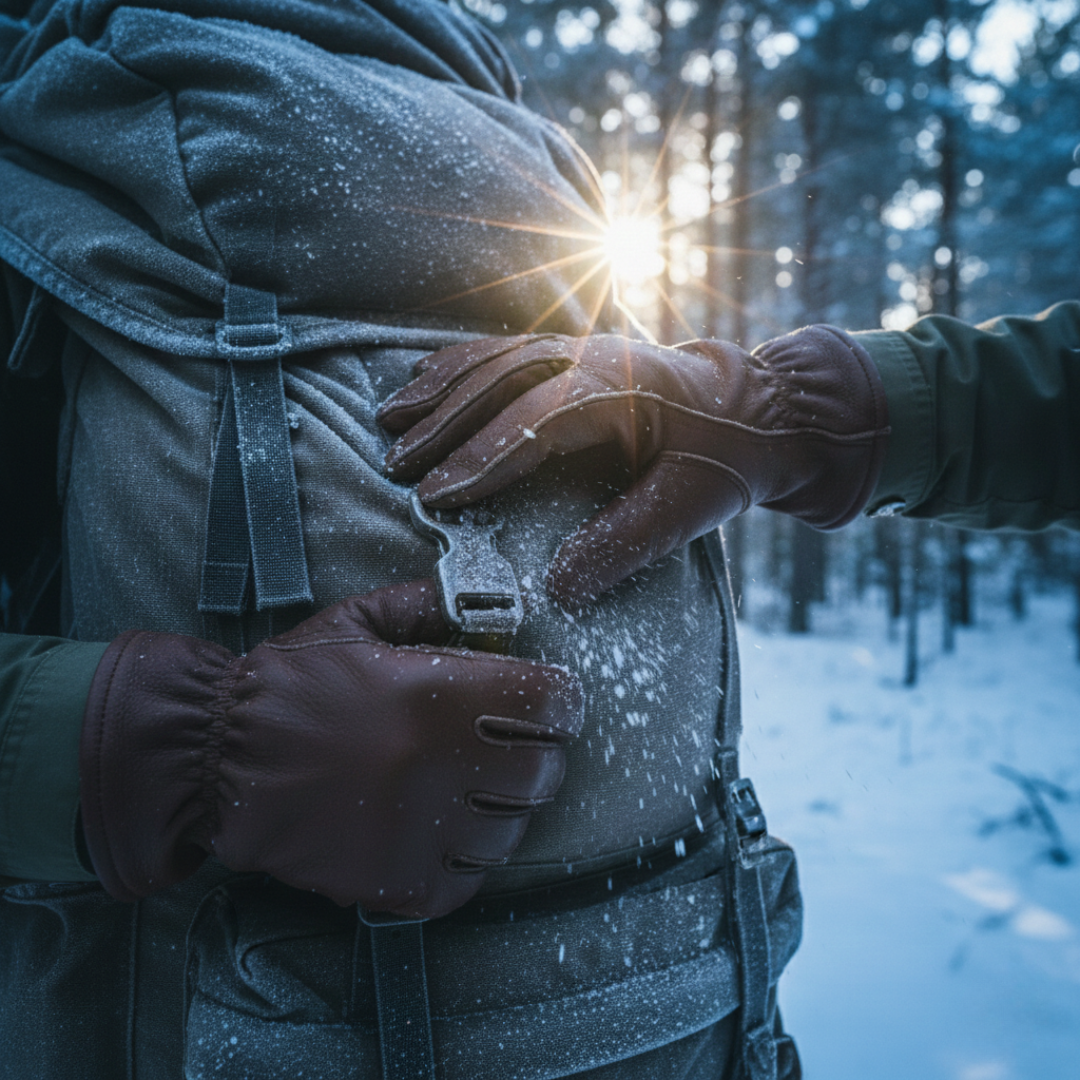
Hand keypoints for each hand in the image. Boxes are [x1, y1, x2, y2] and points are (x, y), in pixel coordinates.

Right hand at [79, 580, 583, 917]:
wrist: (214, 756)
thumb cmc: (289, 683)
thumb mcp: (354, 623)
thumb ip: (422, 606)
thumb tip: (481, 601)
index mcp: (435, 694)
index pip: (550, 703)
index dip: (559, 699)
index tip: (551, 699)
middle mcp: (438, 764)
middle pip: (544, 771)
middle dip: (541, 754)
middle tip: (517, 744)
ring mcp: (418, 831)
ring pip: (512, 832)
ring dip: (505, 808)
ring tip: (476, 789)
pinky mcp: (392, 882)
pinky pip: (467, 880)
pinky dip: (468, 858)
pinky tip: (445, 832)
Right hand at [378, 329, 888, 607]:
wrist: (759, 408)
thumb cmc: (725, 458)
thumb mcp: (687, 508)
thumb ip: (624, 544)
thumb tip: (558, 588)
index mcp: (623, 391)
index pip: (536, 424)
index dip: (481, 461)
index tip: (435, 497)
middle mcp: (594, 356)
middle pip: (501, 383)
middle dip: (443, 425)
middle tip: (396, 465)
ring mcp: (581, 345)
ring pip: (494, 360)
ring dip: (439, 389)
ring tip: (389, 421)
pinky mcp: (573, 349)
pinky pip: (503, 350)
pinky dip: (457, 364)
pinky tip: (422, 379)